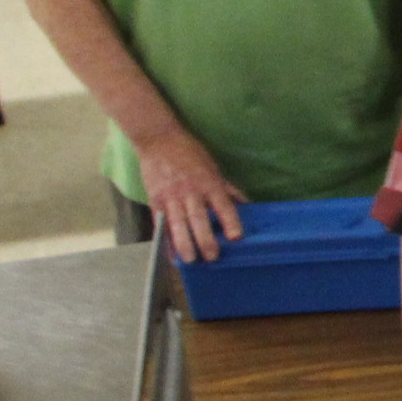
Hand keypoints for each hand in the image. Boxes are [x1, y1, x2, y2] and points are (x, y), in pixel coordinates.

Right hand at [138, 129, 245, 262]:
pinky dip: (166, 240)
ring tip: (190, 260)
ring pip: (178, 224)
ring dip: (184, 243)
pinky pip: (161, 224)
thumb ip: (228, 189)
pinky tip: (170, 254)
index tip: (236, 237)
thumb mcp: (213, 168)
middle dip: (205, 239)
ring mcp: (171, 197)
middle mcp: (190, 191)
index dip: (230, 221)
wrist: (158, 140)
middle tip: (212, 256)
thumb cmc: (190, 154)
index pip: (222, 205)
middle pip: (198, 218)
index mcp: (209, 183)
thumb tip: (246, 204)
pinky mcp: (155, 200)